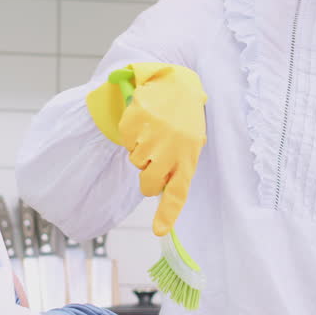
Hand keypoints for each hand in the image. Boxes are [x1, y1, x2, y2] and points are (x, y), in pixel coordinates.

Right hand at [86, 62, 206, 234]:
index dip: (167, 214)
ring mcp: (154, 134)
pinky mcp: (138, 120)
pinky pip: (126, 141)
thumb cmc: (183, 121)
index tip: (159, 232)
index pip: (178, 192)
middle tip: (153, 161)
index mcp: (189, 157)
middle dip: (147, 179)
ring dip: (140, 151)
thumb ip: (177, 168)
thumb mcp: (188, 144)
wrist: (176, 83)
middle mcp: (173, 148)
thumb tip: (162, 191)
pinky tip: (144, 121)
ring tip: (154, 131)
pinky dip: (131, 134)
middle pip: (149, 183)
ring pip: (135, 161)